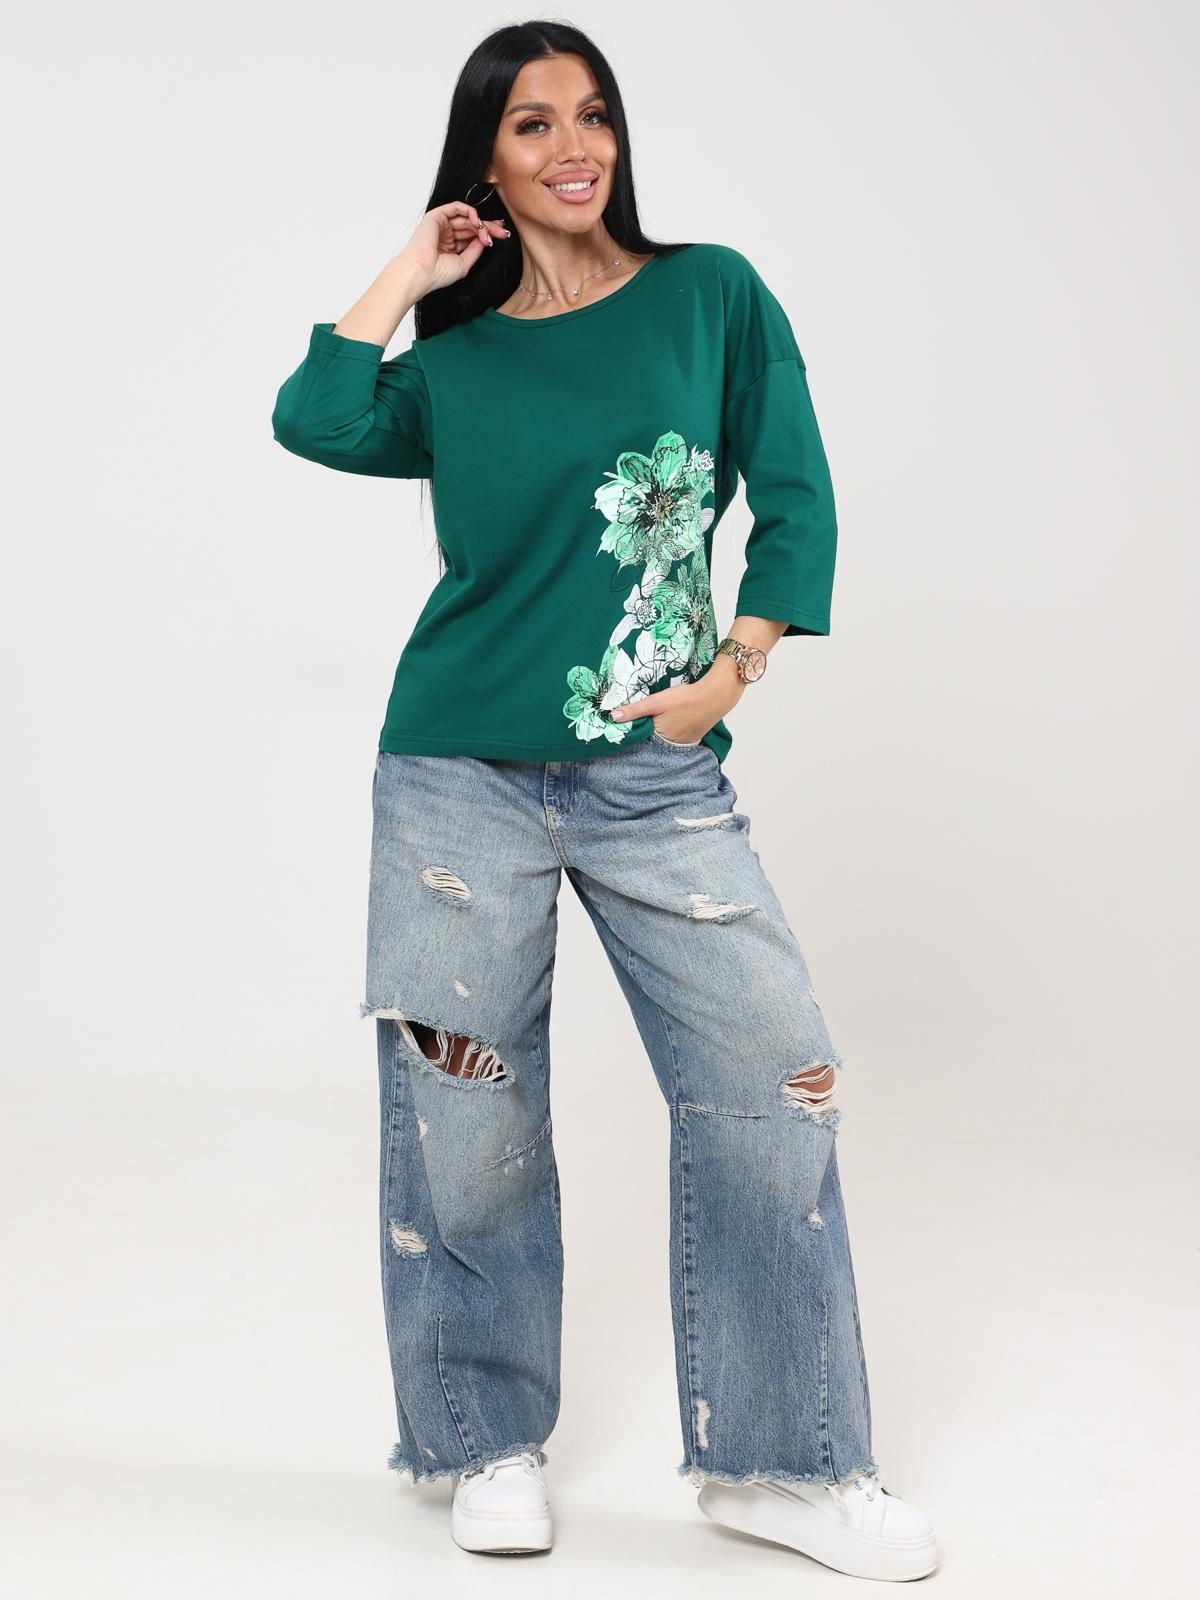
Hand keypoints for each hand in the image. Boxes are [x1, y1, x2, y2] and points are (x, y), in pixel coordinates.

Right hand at [399, 202, 511, 297]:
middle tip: (502, 232)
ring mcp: (441, 224)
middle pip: (471, 225)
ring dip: (481, 223)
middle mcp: (446, 234)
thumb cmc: (437, 274)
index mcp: (450, 245)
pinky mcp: (436, 216)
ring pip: (466, 217)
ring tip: (489, 232)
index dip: (487, 234)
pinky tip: (478, 222)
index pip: (472, 235)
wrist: (422, 273)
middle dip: (489, 228)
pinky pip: (457, 208)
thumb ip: (475, 250)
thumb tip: (485, 239)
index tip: (502, 236)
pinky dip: (470, 212)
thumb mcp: (464, 263)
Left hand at [610, 666, 743, 742]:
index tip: (624, 724)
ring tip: (652, 717)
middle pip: (653, 739)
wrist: (716, 695)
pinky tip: (669, 717)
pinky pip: (676, 734)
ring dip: (658, 729)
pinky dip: (670, 728)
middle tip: (638, 719)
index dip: (633, 731)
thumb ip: (635, 710)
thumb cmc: (686, 698)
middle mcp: (673, 745)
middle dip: (645, 731)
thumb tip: (612, 716)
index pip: (641, 738)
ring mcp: (685, 742)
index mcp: (661, 739)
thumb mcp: (657, 701)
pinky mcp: (693, 736)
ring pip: (665, 737)